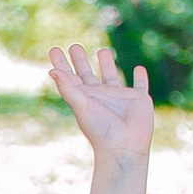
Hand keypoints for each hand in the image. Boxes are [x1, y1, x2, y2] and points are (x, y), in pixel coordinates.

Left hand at [48, 44, 152, 168]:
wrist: (124, 147)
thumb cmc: (100, 129)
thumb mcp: (81, 106)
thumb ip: (68, 88)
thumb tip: (52, 71)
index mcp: (84, 97)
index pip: (69, 76)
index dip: (61, 64)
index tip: (54, 49)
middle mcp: (100, 95)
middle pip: (87, 74)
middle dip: (80, 61)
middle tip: (75, 46)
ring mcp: (119, 97)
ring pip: (112, 76)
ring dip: (107, 64)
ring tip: (102, 50)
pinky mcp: (138, 99)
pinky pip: (139, 85)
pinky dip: (140, 77)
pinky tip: (139, 69)